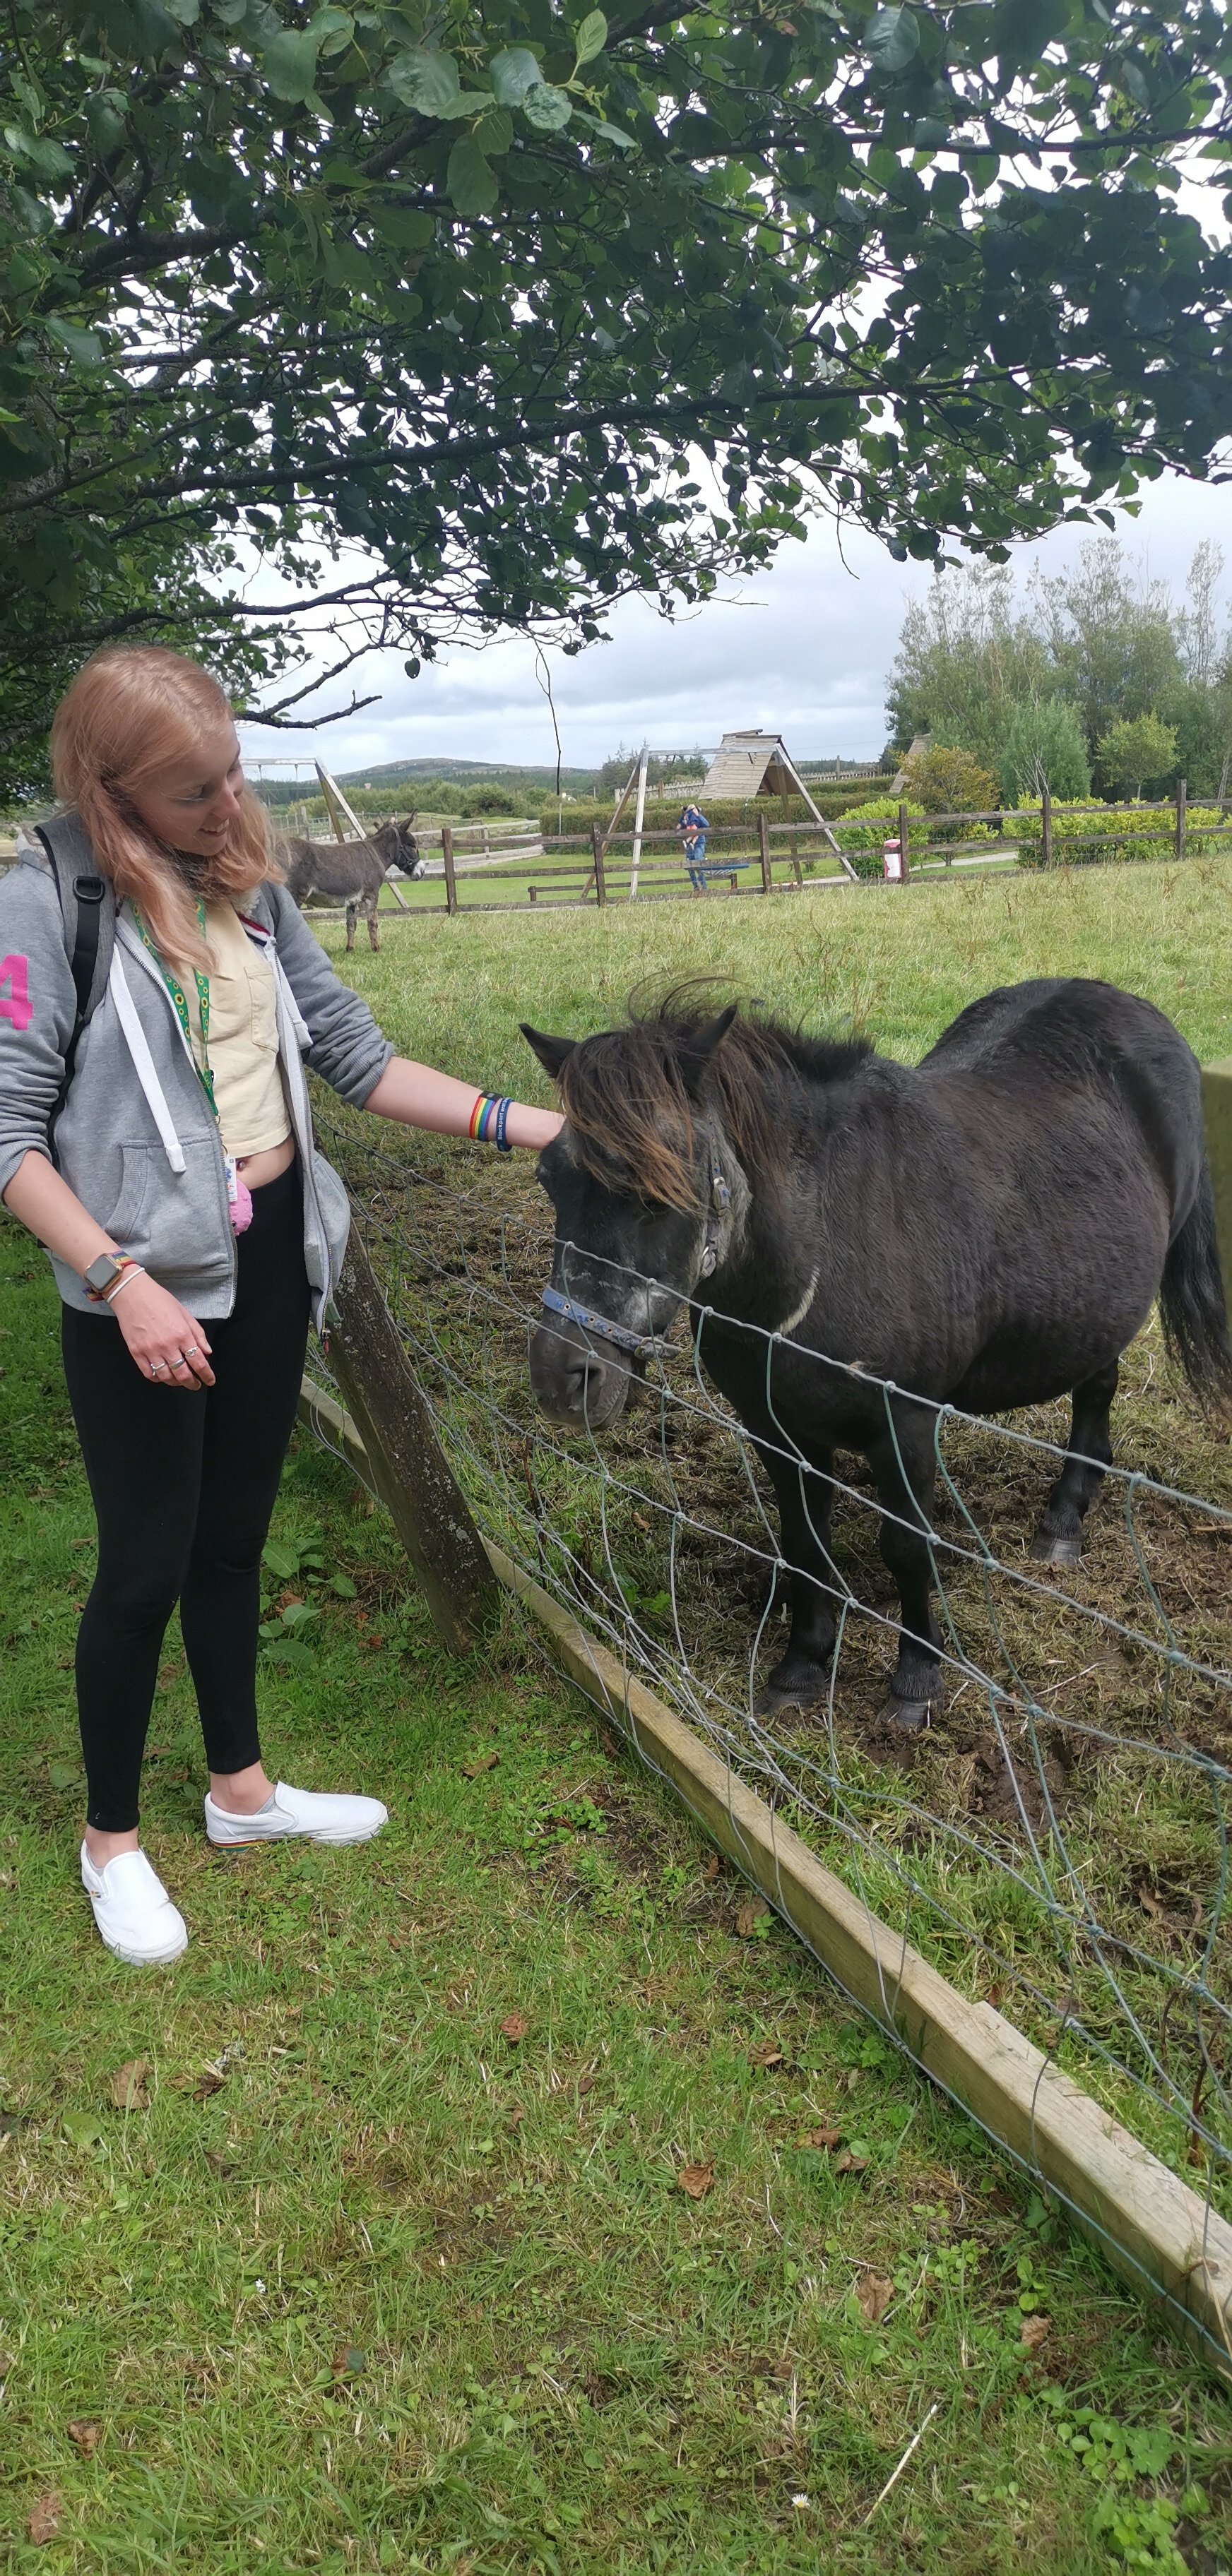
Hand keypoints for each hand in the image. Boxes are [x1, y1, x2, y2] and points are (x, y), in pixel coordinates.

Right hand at [110, 1272, 214, 1388]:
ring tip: (180, 1381)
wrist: (132, 1294)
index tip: (210, 1380)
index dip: (207, 1375)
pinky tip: (163, 1376)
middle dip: (192, 1383)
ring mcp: (150, 1350)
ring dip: (176, 1383)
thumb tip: (207, 1352)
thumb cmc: (159, 1300)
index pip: (199, 1362)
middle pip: (183, 1374)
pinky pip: (149, 1373)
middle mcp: (167, 1345)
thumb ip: (198, 1334)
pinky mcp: (136, 1352)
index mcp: (182, 1334)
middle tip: (195, 1384)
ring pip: (166, 1377)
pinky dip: (158, 1378)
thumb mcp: (185, 1313)